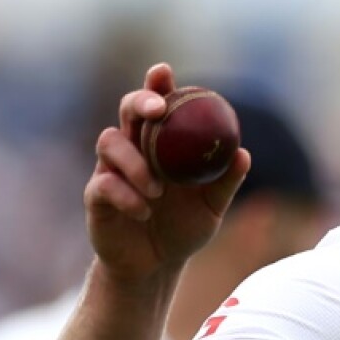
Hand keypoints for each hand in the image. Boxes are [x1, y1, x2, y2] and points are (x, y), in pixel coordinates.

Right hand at [84, 63, 250, 281]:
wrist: (155, 267)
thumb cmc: (182, 228)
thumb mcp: (212, 208)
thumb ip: (225, 181)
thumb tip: (243, 154)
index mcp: (162, 145)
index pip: (158, 105)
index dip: (156, 85)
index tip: (163, 72)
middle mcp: (134, 150)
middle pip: (128, 111)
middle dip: (140, 102)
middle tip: (157, 109)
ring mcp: (111, 170)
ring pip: (110, 142)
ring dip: (135, 161)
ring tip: (157, 190)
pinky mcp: (96, 196)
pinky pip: (104, 184)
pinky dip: (126, 195)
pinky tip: (144, 211)